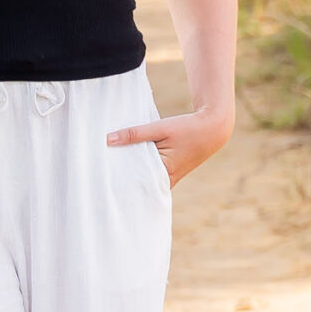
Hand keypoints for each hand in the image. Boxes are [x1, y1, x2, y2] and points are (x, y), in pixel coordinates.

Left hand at [106, 108, 232, 188]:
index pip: (134, 183)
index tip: (99, 180)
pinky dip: (140, 168)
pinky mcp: (170, 173)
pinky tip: (125, 162)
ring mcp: (169, 178)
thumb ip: (134, 134)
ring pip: (144, 179)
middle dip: (120, 179)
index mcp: (163, 173)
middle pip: (137, 183)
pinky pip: (151, 174)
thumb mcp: (159, 128)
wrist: (212, 129)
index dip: (117, 181)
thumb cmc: (187, 128)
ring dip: (130, 173)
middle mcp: (166, 180)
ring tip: (106, 169)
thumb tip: (108, 139)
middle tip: (97, 176)